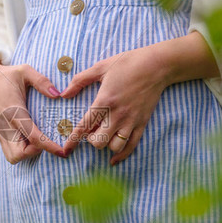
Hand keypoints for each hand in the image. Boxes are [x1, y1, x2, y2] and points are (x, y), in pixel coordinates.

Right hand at [0, 59, 65, 163]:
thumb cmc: (8, 76)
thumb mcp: (25, 71)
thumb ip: (41, 81)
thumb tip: (57, 94)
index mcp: (14, 111)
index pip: (32, 136)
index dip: (48, 146)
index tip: (62, 151)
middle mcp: (6, 126)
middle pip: (19, 155)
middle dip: (35, 152)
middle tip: (46, 139)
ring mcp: (1, 132)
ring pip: (13, 157)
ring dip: (28, 154)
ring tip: (38, 139)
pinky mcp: (1, 135)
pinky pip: (10, 152)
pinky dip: (22, 152)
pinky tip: (31, 140)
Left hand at [61, 47, 168, 164]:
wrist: (157, 65)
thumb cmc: (127, 63)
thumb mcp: (100, 67)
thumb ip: (79, 81)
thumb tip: (64, 94)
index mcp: (105, 100)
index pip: (85, 126)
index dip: (73, 139)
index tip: (66, 148)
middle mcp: (118, 114)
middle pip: (99, 142)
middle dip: (91, 140)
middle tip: (91, 131)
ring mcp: (131, 121)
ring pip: (115, 147)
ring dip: (106, 145)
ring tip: (104, 136)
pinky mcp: (142, 123)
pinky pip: (132, 146)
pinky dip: (122, 155)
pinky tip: (114, 159)